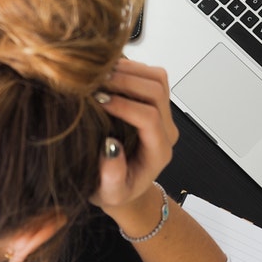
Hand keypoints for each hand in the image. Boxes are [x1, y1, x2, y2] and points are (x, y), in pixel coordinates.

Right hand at [90, 59, 178, 212]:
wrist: (124, 185)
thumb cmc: (115, 190)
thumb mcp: (109, 193)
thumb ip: (112, 177)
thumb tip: (110, 147)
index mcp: (158, 151)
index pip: (149, 118)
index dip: (124, 106)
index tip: (98, 101)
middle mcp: (165, 129)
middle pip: (157, 91)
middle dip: (125, 81)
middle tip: (95, 82)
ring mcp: (163, 113)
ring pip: (157, 78)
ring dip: (128, 70)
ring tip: (99, 74)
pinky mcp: (154, 102)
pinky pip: (150, 75)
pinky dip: (129, 68)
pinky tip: (106, 73)